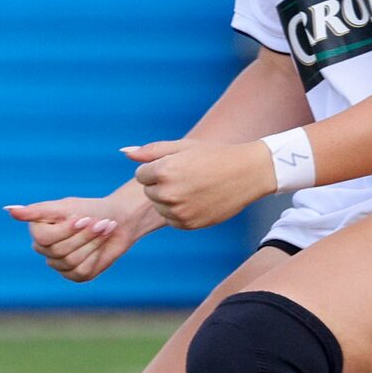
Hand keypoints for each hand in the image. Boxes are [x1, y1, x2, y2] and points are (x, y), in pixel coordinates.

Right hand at [4, 189, 157, 283]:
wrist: (119, 219)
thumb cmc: (90, 209)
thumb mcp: (63, 208)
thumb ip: (36, 211)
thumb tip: (8, 210)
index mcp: (39, 231)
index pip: (44, 239)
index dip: (66, 230)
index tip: (83, 217)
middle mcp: (46, 250)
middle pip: (59, 251)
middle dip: (84, 236)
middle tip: (101, 222)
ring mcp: (60, 264)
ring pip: (71, 261)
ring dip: (92, 244)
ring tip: (104, 229)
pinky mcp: (76, 275)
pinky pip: (82, 271)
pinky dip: (95, 257)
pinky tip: (101, 245)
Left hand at [124, 138, 276, 230]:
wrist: (247, 173)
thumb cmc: (213, 155)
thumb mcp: (182, 147)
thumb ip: (150, 151)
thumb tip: (124, 152)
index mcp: (164, 171)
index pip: (140, 174)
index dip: (157, 168)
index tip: (178, 165)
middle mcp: (169, 194)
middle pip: (149, 191)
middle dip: (162, 184)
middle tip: (188, 176)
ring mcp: (179, 212)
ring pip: (159, 207)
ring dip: (170, 199)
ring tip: (193, 187)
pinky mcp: (189, 225)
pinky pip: (171, 220)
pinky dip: (180, 212)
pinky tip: (198, 200)